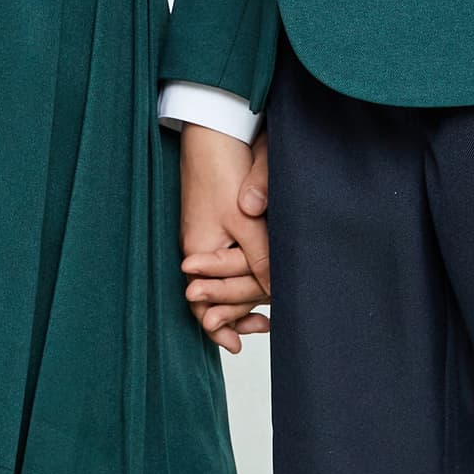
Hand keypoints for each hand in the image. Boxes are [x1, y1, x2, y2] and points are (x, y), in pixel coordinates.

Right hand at [178, 123, 271, 350]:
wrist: (212, 128)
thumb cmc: (222, 168)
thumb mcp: (245, 220)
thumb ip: (260, 258)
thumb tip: (275, 293)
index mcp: (198, 250)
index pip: (204, 301)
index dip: (222, 325)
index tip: (238, 345)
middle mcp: (198, 245)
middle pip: (214, 292)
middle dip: (233, 314)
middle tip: (261, 330)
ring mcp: (206, 232)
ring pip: (223, 275)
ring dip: (239, 295)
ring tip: (262, 316)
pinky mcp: (216, 219)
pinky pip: (227, 256)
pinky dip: (241, 271)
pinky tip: (258, 276)